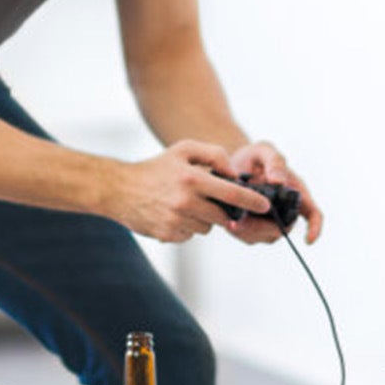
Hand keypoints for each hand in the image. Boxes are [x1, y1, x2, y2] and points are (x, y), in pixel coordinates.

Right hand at [112, 140, 271, 242]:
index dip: (252, 202)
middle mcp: (185, 202)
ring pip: (207, 227)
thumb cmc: (156, 167)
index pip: (232, 194)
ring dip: (204, 218)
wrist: (118, 189)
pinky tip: (173, 213)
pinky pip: (190, 235)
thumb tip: (233, 175)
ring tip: (184, 203)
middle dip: (223, 210)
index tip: (265, 207)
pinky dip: (188, 226)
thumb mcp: (184, 149)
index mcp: (193, 179)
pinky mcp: (168, 235)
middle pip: (223, 216)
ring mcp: (176, 221)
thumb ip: (214, 155)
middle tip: (209, 199)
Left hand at [226, 141, 323, 244]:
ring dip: (249, 232)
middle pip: (283, 230)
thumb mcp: (264, 150)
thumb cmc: (253, 156)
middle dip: (263, 229)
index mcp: (296, 192)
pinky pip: (249, 237)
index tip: (307, 240)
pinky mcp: (253, 226)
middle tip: (242, 222)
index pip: (313, 214)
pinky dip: (239, 232)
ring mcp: (270, 220)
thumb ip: (274, 161)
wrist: (230, 164)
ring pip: (265, 236)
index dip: (315, 228)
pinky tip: (229, 221)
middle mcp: (286, 209)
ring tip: (232, 221)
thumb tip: (279, 182)